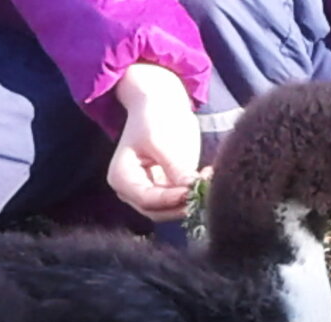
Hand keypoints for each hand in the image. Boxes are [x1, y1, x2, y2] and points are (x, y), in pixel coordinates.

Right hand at [107, 63, 200, 221]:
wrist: (159, 101)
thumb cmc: (153, 116)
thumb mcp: (162, 140)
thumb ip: (175, 168)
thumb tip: (191, 191)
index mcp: (122, 178)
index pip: (147, 199)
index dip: (170, 199)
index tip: (192, 190)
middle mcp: (132, 190)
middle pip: (158, 211)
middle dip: (181, 204)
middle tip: (204, 190)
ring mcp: (150, 191)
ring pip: (171, 209)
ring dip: (190, 200)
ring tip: (208, 180)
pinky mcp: (167, 187)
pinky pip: (180, 199)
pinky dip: (194, 192)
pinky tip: (207, 177)